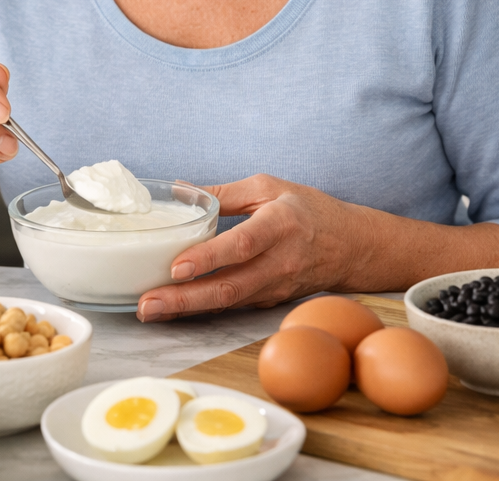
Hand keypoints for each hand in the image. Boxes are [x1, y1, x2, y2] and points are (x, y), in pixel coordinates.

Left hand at [135, 174, 364, 321]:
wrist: (351, 247)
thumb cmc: (308, 210)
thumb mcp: (269, 188)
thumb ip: (224, 193)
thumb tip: (180, 189)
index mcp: (280, 224)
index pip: (242, 244)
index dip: (209, 258)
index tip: (176, 267)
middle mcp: (279, 261)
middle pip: (230, 285)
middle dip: (184, 298)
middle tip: (147, 303)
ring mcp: (275, 286)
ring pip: (228, 302)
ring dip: (186, 309)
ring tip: (150, 310)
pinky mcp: (270, 299)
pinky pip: (231, 306)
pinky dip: (200, 310)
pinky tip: (173, 310)